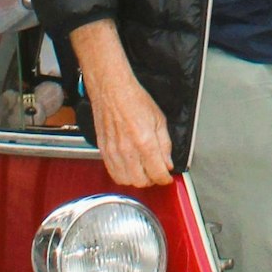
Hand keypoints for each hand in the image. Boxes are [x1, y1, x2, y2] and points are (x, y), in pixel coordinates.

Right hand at [69, 21, 174, 187]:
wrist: (112, 90)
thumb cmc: (134, 99)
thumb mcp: (159, 119)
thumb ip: (165, 144)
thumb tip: (167, 163)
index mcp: (145, 141)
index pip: (158, 173)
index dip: (165, 178)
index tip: (167, 176)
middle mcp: (128, 150)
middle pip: (141, 181)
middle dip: (152, 180)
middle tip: (157, 172)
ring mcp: (114, 152)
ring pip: (126, 180)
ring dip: (137, 180)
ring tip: (144, 171)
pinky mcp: (103, 151)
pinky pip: (113, 173)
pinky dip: (123, 176)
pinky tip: (129, 168)